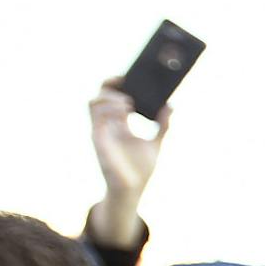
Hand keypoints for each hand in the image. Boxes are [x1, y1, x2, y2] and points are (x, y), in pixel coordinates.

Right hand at [89, 78, 168, 198]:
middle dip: (108, 84)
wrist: (134, 189)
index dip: (115, 83)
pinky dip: (109, 110)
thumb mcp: (155, 142)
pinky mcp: (98, 140)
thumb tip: (171, 105)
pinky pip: (96, 118)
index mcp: (118, 123)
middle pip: (98, 94)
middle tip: (124, 80)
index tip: (127, 76)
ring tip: (129, 103)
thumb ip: (162, 125)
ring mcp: (101, 131)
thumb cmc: (141, 168)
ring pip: (93, 102)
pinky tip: (124, 112)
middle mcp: (107, 124)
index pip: (110, 96)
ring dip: (110, 98)